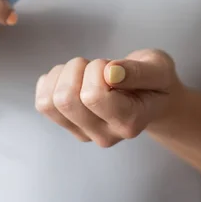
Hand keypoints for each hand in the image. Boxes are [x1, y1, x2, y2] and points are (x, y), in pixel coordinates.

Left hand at [35, 49, 182, 146]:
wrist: (152, 97)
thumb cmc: (155, 81)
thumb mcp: (158, 68)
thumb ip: (138, 72)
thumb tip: (110, 72)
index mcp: (129, 122)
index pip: (93, 96)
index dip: (97, 70)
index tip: (113, 66)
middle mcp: (104, 135)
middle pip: (66, 100)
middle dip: (78, 69)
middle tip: (99, 66)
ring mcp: (84, 133)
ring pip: (49, 102)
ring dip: (64, 74)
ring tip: (86, 72)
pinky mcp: (68, 125)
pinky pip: (42, 101)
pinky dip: (52, 81)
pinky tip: (73, 79)